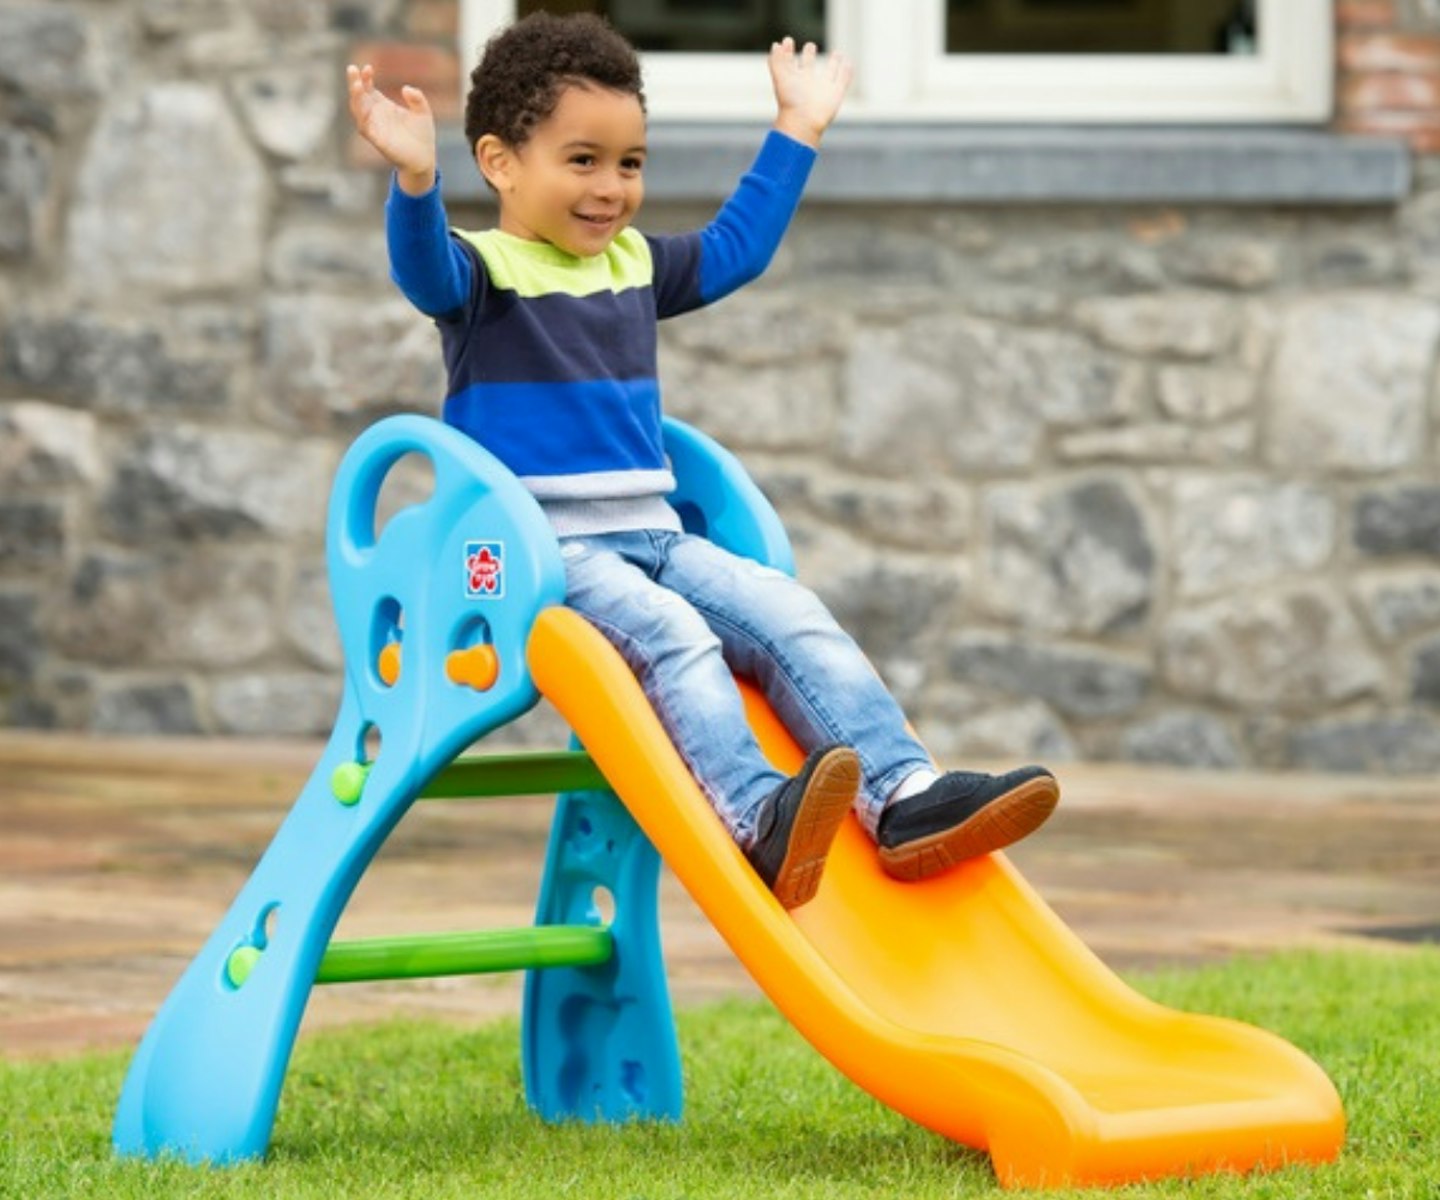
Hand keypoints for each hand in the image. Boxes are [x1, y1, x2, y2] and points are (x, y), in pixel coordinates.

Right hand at [346, 63, 436, 194]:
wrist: (424, 158)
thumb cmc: (422, 135)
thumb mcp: (423, 112)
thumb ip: (417, 98)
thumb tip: (406, 89)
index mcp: (383, 106)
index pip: (368, 88)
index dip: (366, 77)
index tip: (369, 67)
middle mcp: (375, 115)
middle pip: (359, 96)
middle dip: (354, 82)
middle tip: (352, 68)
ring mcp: (375, 127)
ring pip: (358, 110)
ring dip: (355, 97)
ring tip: (357, 84)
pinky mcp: (377, 140)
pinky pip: (365, 128)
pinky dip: (362, 117)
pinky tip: (363, 107)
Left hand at [768, 37, 852, 147]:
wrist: (804, 122)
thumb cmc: (790, 101)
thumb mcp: (780, 77)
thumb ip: (777, 61)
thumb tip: (776, 45)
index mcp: (793, 79)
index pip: (790, 62)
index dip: (788, 52)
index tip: (787, 41)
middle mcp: (808, 83)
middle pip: (809, 66)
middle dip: (810, 55)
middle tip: (810, 45)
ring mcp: (823, 89)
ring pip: (830, 73)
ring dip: (834, 63)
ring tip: (837, 53)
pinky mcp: (836, 94)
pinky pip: (843, 80)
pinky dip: (847, 72)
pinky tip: (849, 63)